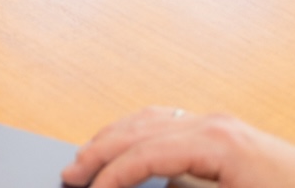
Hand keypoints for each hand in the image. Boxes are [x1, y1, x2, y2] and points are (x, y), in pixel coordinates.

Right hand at [61, 108, 294, 187]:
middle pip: (139, 129)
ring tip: (86, 159)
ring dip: (114, 138)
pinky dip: (138, 131)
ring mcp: (219, 124)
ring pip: (149, 119)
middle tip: (69, 174)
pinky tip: (128, 144)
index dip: (110, 175)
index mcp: (216, 142)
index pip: (144, 152)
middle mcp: (213, 124)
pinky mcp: (226, 133)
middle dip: (100, 152)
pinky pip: (168, 121)